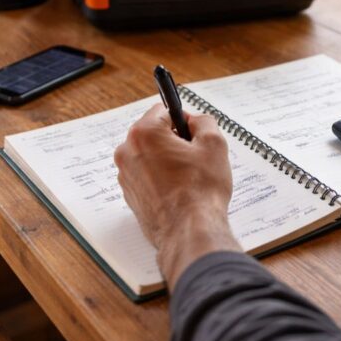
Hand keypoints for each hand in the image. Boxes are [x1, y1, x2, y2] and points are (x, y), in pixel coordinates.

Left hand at [115, 104, 240, 284]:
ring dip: (167, 160)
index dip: (183, 119)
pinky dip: (161, 178)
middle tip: (195, 157)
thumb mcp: (214, 144)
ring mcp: (126, 175)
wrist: (189, 230)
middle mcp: (128, 152)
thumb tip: (196, 121)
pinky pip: (146, 175)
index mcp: (144, 133)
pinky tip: (179, 190)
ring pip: (150, 155)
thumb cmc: (200, 190)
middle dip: (174, 140)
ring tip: (189, 177)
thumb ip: (205, 121)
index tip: (193, 132)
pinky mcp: (129, 194)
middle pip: (154, 133)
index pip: (163, 110)